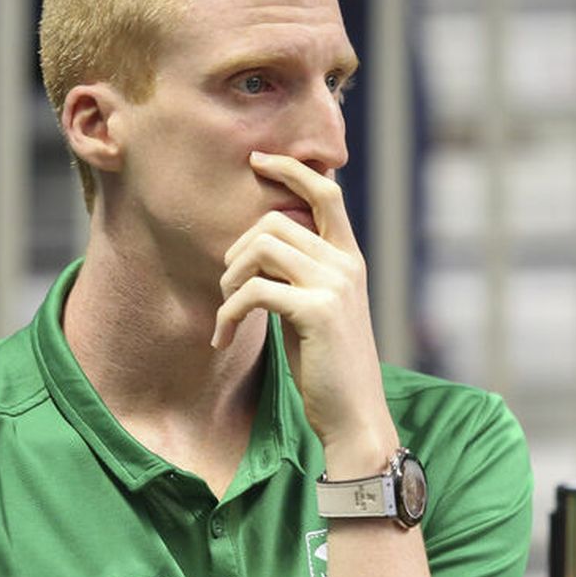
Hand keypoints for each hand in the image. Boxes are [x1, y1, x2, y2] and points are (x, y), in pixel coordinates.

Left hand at [212, 152, 396, 474]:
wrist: (354, 416)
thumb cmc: (327, 367)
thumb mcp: (315, 310)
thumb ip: (298, 275)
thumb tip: (255, 250)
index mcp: (349, 259)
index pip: (326, 192)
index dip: (292, 169)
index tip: (258, 160)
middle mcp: (346, 264)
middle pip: (275, 221)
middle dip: (237, 250)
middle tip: (227, 288)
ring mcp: (334, 285)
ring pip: (261, 249)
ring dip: (229, 280)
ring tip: (226, 312)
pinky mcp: (317, 311)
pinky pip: (253, 291)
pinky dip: (227, 313)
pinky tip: (221, 337)